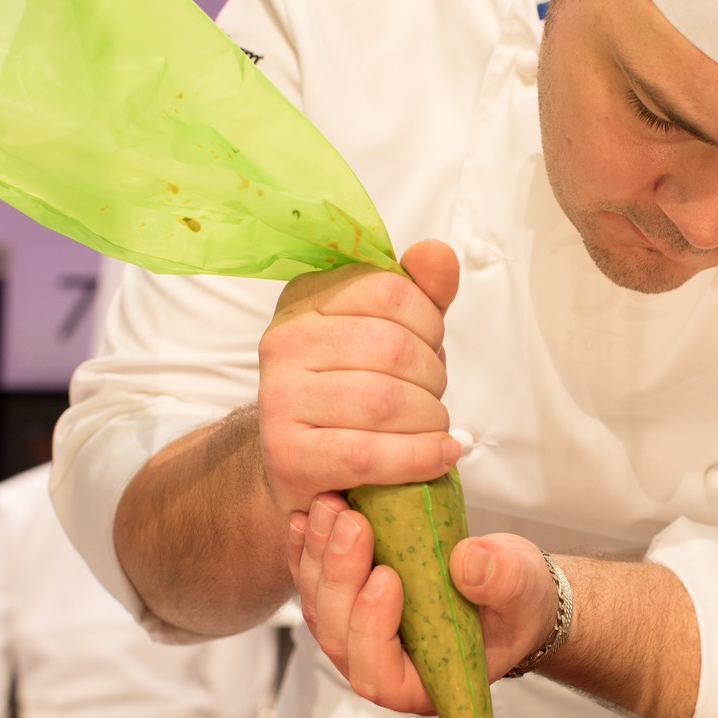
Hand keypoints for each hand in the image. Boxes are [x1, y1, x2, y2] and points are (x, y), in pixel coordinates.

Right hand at [258, 240, 461, 515]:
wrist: (298, 464)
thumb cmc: (351, 393)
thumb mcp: (392, 333)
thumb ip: (421, 292)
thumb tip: (436, 254)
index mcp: (306, 299)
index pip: (388, 291)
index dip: (429, 323)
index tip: (430, 348)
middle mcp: (284, 341)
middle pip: (391, 348)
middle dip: (432, 378)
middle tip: (431, 398)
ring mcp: (279, 398)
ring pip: (383, 401)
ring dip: (429, 420)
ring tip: (431, 429)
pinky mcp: (287, 454)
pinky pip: (368, 453)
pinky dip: (417, 457)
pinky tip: (438, 455)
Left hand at [287, 494, 560, 713]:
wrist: (502, 582)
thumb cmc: (515, 602)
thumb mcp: (521, 590)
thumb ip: (500, 582)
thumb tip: (467, 563)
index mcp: (422, 683)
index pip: (380, 674)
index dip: (373, 629)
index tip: (387, 577)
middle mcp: (379, 665)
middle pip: (339, 634)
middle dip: (340, 576)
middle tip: (350, 523)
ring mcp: (356, 634)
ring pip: (320, 605)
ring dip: (319, 556)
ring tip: (330, 506)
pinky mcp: (346, 600)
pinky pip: (314, 580)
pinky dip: (307, 548)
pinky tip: (308, 516)